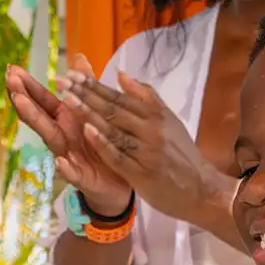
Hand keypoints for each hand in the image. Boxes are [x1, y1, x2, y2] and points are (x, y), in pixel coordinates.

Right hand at [6, 58, 129, 215]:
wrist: (120, 180)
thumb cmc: (102, 145)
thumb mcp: (96, 112)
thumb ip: (85, 88)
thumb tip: (78, 58)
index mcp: (66, 120)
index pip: (43, 100)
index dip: (28, 86)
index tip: (12, 70)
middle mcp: (62, 136)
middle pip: (40, 116)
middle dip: (24, 98)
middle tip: (10, 81)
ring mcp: (68, 157)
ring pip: (50, 138)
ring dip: (35, 120)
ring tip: (21, 103)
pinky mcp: (83, 177)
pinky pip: (73, 173)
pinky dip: (66, 168)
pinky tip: (60, 162)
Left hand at [64, 71, 233, 227]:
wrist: (202, 189)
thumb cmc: (181, 154)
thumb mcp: (169, 121)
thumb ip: (146, 98)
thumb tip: (121, 74)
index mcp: (156, 115)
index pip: (119, 97)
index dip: (94, 85)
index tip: (72, 74)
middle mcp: (151, 129)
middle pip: (113, 109)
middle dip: (85, 94)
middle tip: (62, 81)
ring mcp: (146, 151)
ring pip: (113, 129)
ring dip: (89, 113)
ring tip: (67, 99)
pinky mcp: (142, 173)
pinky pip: (118, 156)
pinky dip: (103, 143)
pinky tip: (86, 131)